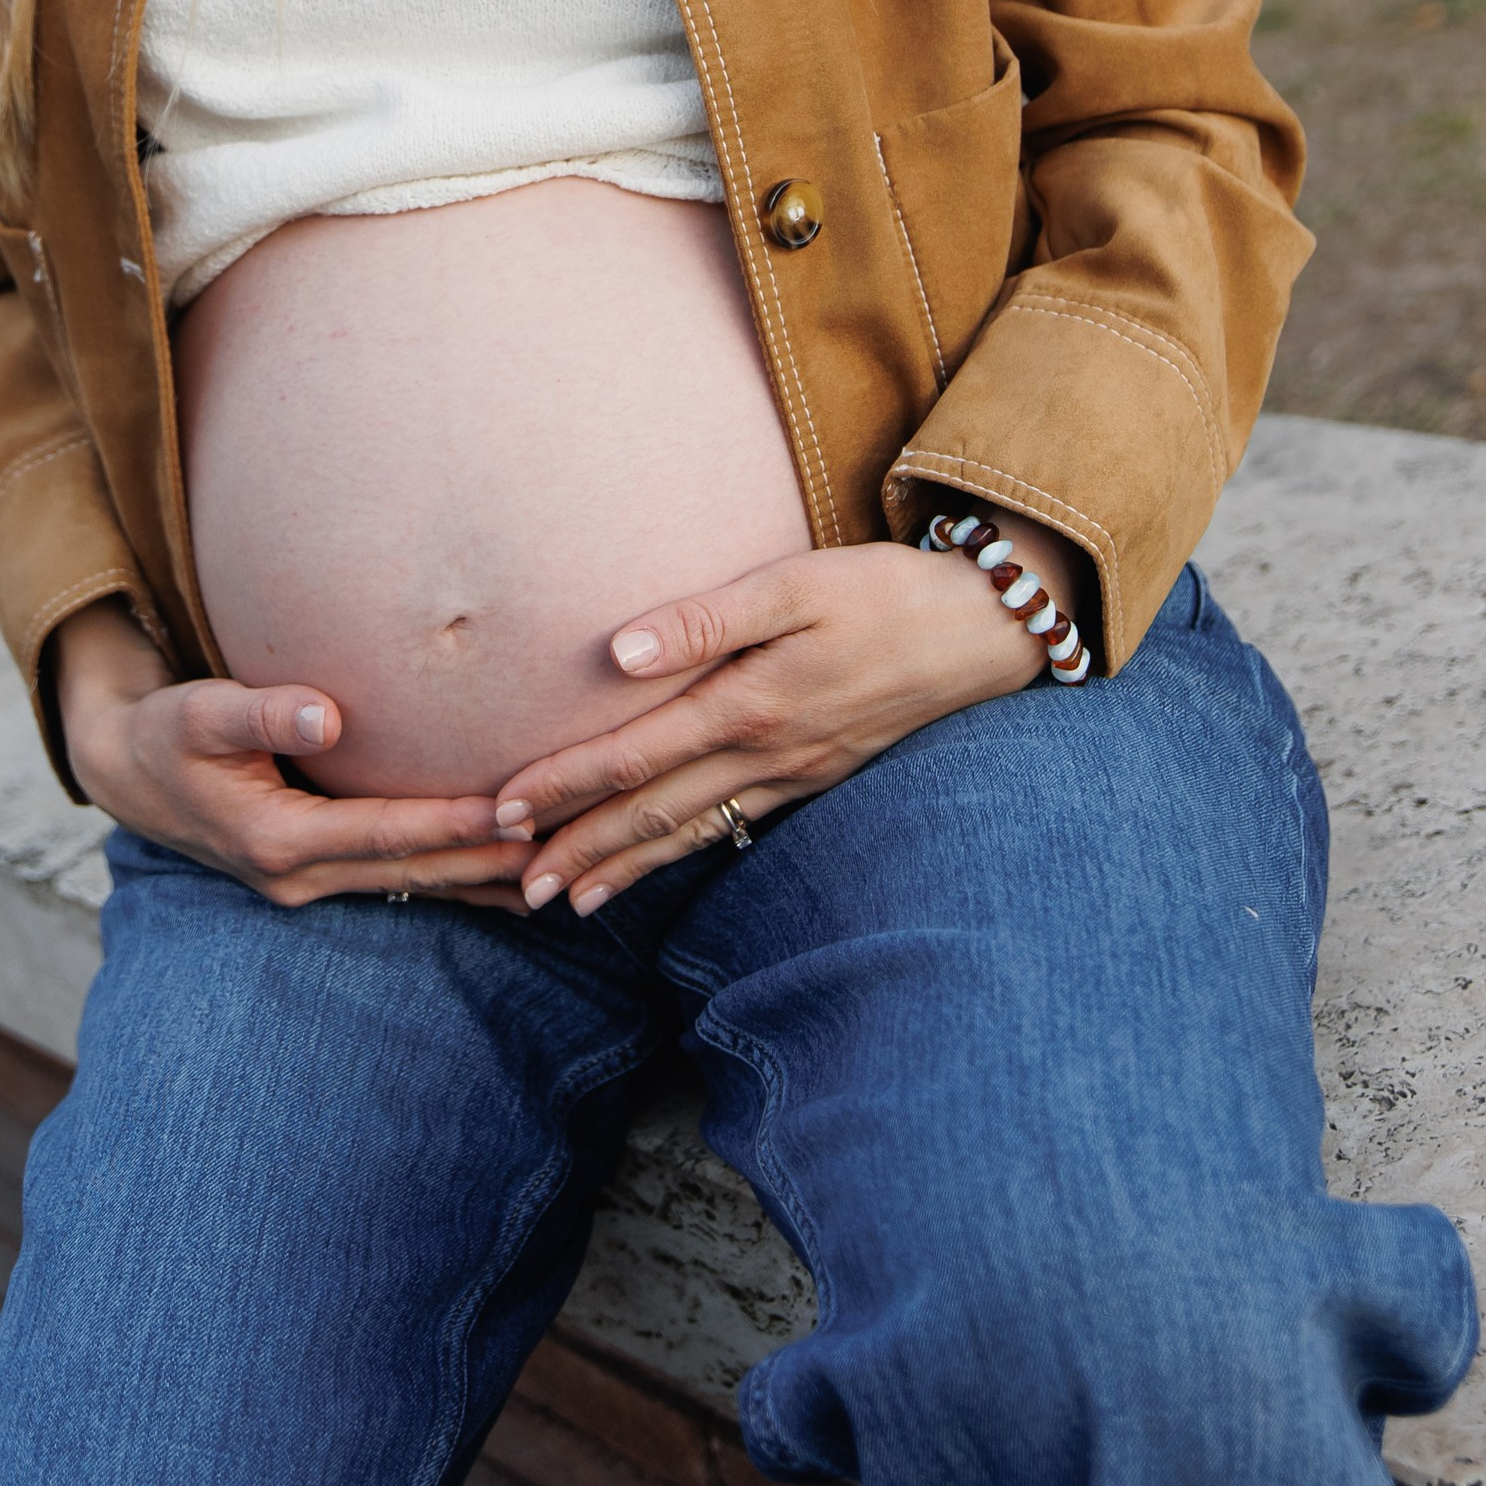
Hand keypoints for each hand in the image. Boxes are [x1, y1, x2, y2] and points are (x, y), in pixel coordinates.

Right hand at [54, 600, 526, 909]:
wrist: (127, 773)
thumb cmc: (164, 733)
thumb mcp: (197, 715)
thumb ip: (260, 713)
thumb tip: (324, 717)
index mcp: (276, 838)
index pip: (382, 832)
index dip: (448, 824)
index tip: (511, 814)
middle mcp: (297, 874)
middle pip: (409, 870)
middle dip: (483, 860)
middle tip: (562, 847)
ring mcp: (307, 882)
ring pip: (409, 883)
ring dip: (477, 880)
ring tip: (553, 875)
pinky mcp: (316, 872)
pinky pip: (395, 880)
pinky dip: (448, 880)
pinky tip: (499, 885)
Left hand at [489, 516, 1082, 918]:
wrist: (981, 632)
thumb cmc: (883, 593)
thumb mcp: (796, 584)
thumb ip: (704, 621)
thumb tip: (616, 654)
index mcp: (751, 706)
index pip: (636, 756)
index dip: (567, 783)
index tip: (504, 809)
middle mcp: (767, 755)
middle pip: (654, 812)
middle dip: (580, 847)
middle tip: (512, 885)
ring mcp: (794, 777)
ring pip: (691, 832)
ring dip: (625, 867)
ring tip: (567, 901)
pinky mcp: (814, 779)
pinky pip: (731, 828)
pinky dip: (682, 853)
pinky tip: (658, 866)